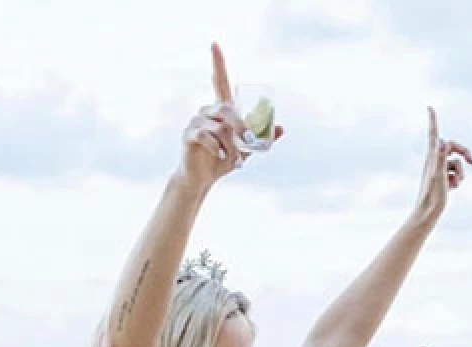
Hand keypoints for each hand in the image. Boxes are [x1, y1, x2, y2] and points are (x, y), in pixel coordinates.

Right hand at [179, 43, 283, 190]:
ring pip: (219, 126)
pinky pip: (206, 136)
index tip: (214, 44)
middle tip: (250, 142)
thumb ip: (260, 138)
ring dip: (231, 145)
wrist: (203, 178)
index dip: (217, 63)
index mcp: (221, 109)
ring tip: (234, 160)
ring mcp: (196, 121)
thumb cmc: (222, 160)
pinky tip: (222, 157)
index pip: (219, 81)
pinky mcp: (189, 134)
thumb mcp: (246, 149)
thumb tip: (281, 128)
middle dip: (241, 127)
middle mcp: (207, 110)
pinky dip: (217, 147)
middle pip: (227, 109)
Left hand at [411, 107, 471, 224]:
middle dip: (464, 153)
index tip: (429, 107)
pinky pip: (455, 174)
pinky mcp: (442, 179)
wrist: (428, 213)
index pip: (433, 134)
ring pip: (456, 163)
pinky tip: (452, 189)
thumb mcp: (438, 176)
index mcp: (432, 157)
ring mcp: (438, 170)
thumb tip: (443, 142)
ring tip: (455, 184)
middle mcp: (434, 160)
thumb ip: (440, 157)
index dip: (433, 120)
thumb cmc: (432, 196)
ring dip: (460, 173)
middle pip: (452, 147)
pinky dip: (457, 180)